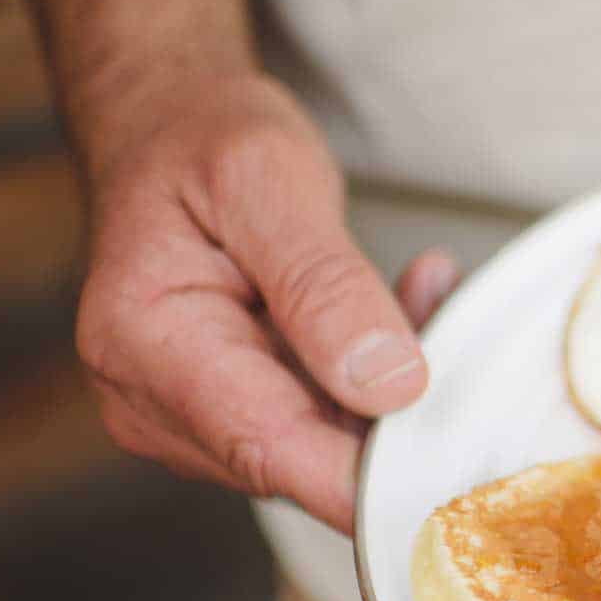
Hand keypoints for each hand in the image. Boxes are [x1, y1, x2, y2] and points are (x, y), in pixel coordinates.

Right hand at [74, 72, 459, 531]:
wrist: (167, 126)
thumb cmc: (202, 138)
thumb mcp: (268, 179)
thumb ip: (324, 284)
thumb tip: (389, 384)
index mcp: (144, 345)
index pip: (273, 451)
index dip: (373, 473)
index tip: (457, 447)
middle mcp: (152, 403)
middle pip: (307, 460)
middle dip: (396, 410)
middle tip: (445, 315)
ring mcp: (189, 419)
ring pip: (328, 446)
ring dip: (392, 384)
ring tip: (422, 290)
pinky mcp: (231, 415)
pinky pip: (326, 424)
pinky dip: (377, 377)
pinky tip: (404, 307)